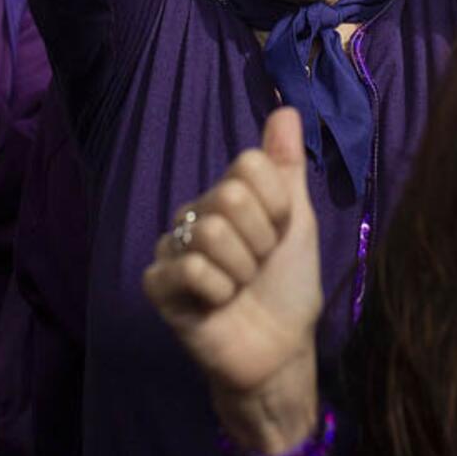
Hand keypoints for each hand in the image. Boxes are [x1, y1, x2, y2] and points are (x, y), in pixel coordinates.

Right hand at [144, 107, 324, 454]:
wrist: (280, 348)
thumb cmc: (289, 284)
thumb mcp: (298, 220)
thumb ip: (287, 166)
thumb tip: (287, 107)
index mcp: (225, 194)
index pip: (249, 166)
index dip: (278, 206)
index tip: (279, 234)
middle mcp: (193, 214)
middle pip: (231, 197)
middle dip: (261, 241)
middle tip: (258, 266)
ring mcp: (171, 248)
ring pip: (211, 233)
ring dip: (242, 269)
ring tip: (240, 287)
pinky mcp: (157, 285)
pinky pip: (191, 268)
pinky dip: (219, 291)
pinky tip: (218, 305)